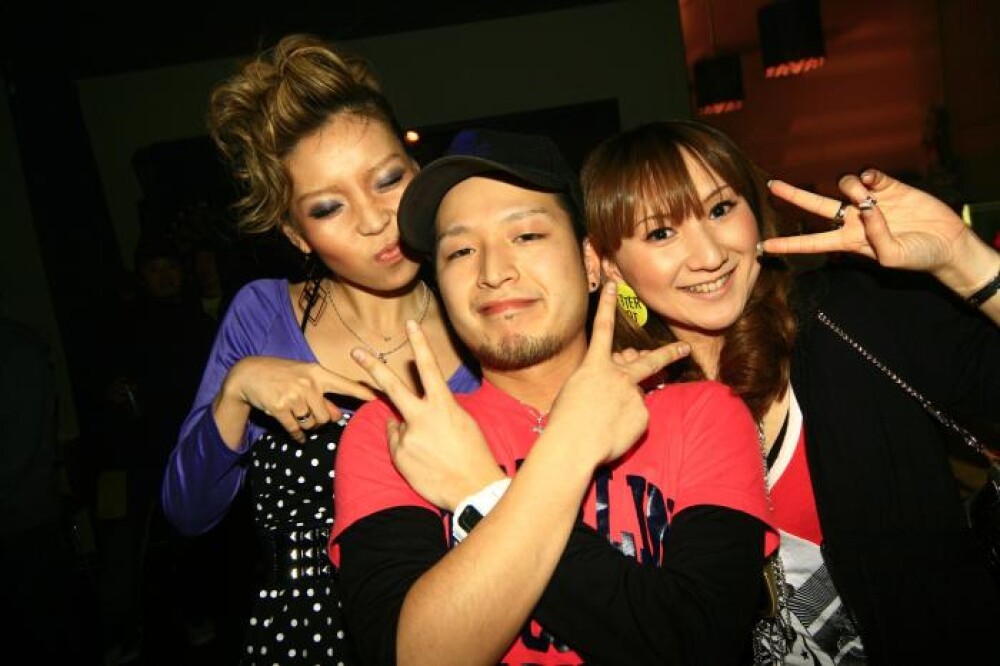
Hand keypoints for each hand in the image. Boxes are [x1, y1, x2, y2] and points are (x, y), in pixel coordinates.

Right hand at [220, 356, 375, 443]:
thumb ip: (322, 394)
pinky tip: (297, 436)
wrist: (249, 374)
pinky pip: (295, 430)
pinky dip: (297, 435)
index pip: (345, 384)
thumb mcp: (304, 377)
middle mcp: (308, 384)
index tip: (377, 398)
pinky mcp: (279, 408)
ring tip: (298, 415)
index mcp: (318, 373)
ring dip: (308, 426)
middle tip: (311, 414)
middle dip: (322, 421)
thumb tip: (336, 416)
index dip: (361, 393)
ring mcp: (293, 396)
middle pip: (327, 416)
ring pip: (312, 424)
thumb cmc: (282, 374)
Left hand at [351, 322, 502, 511]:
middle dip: (372, 367)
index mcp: (443, 405)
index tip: (410, 324)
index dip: (419, 343)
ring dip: (407, 432)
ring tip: (431, 450)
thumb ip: (436, 410)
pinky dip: (405, 449)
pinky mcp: (399, 455)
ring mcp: (408, 436)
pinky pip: (396, 445)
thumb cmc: (473, 454)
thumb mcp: (462, 422)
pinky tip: (424, 461)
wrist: (473, 489)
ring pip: (396, 425)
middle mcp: (422, 417)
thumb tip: (411, 411)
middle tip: (356, 352)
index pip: (429, 367)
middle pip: (392, 386)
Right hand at [545, 281, 690, 466]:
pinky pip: (637, 418)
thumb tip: (620, 387)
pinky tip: (612, 432)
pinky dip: (626, 425)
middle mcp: (618, 375)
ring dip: (626, 405)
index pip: (602, 329)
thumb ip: (597, 382)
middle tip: (684, 348)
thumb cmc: (565, 419)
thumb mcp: (574, 391)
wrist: (573, 443)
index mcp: (595, 366)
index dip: (607, 305)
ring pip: (637, 397)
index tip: (613, 286)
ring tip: (608, 420)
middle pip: (649, 360)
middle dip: (669, 353)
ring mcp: (633, 394)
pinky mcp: (642, 415)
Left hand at [764, 168, 970, 273]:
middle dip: (793, 196)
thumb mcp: (893, 256)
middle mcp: (853, 219)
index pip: (811, 243)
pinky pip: (869, 175)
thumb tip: (865, 207)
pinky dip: (869, 176)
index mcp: (848, 241)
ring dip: (851, 187)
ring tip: (869, 197)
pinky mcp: (888, 186)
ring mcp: (869, 201)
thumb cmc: (918, 257)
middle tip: (772, 186)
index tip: (763, 247)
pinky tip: (876, 182)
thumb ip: (876, 236)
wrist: (946, 243)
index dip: (787, 245)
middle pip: (815, 206)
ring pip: (845, 185)